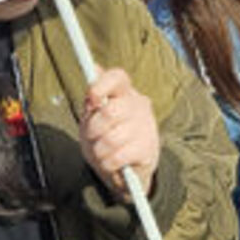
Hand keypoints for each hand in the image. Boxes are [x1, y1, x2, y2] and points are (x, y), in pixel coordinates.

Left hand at [79, 67, 160, 199]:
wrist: (127, 171)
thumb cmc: (107, 138)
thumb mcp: (94, 119)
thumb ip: (93, 98)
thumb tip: (94, 68)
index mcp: (125, 94)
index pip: (118, 78)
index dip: (102, 84)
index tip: (91, 98)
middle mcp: (138, 105)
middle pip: (110, 111)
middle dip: (94, 129)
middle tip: (93, 135)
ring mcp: (146, 126)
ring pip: (111, 138)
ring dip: (99, 150)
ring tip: (103, 152)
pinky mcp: (148, 148)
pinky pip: (117, 156)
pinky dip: (107, 163)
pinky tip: (112, 162)